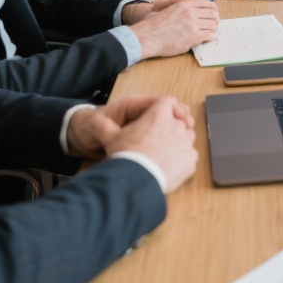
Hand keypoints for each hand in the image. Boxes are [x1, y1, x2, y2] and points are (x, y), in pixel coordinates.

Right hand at [72, 96, 198, 193]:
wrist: (136, 180)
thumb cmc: (125, 156)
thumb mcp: (110, 138)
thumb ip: (103, 126)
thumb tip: (91, 120)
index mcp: (159, 114)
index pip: (169, 102)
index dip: (165, 109)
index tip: (160, 119)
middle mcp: (177, 125)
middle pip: (179, 121)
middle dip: (171, 128)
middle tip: (156, 141)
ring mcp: (186, 143)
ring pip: (186, 138)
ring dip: (178, 143)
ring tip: (161, 154)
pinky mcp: (191, 160)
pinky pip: (189, 156)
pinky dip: (182, 159)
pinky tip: (168, 165)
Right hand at [128, 0, 218, 57]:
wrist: (147, 37)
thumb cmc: (153, 25)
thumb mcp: (166, 8)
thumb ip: (178, 6)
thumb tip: (188, 5)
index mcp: (184, 4)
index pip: (207, 3)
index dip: (213, 9)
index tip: (214, 14)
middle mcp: (190, 13)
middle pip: (212, 14)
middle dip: (215, 20)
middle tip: (213, 25)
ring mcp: (193, 25)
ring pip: (213, 25)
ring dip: (213, 29)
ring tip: (209, 33)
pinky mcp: (193, 37)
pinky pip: (209, 36)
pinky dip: (210, 38)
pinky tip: (206, 39)